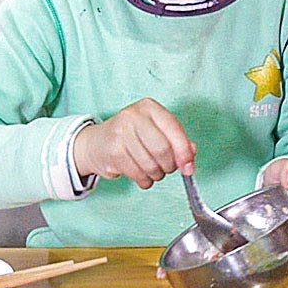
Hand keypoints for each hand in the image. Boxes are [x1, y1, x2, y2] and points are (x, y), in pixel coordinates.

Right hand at [73, 98, 195, 189]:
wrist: (96, 143)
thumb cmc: (132, 137)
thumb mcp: (156, 131)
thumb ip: (177, 141)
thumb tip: (190, 158)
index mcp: (150, 107)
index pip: (174, 130)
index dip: (184, 152)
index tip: (189, 167)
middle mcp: (134, 116)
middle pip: (163, 149)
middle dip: (169, 165)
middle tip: (166, 168)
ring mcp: (121, 133)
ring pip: (151, 165)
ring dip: (156, 175)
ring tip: (152, 171)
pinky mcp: (113, 151)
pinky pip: (138, 174)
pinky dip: (144, 180)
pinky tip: (141, 175)